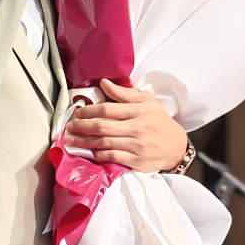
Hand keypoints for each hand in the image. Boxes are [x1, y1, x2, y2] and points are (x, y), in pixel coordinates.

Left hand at [64, 78, 188, 172]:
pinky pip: (113, 157)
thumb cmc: (158, 121)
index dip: (89, 111)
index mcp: (138, 110)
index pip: (108, 109)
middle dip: (81, 127)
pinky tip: (91, 152)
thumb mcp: (146, 102)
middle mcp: (137, 127)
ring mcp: (137, 145)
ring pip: (105, 143)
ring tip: (71, 140)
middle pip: (102, 126)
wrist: (176, 146)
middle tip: (68, 128)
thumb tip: (104, 83)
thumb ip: (124, 93)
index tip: (77, 113)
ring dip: (85, 142)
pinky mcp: (137, 161)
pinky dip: (100, 155)